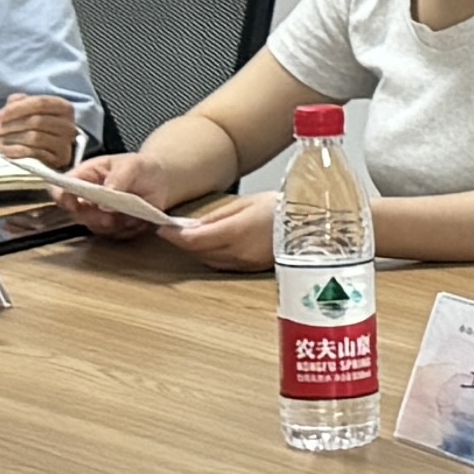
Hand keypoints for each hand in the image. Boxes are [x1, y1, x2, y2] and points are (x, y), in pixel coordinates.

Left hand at [0, 94, 80, 171]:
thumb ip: (21, 102)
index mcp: (63, 107)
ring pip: (35, 138)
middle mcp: (68, 125)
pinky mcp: (60, 159)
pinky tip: (3, 150)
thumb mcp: (32, 110)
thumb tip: (10, 104)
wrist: (54, 150)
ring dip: (11, 139)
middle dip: (11, 125)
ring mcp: (65, 143)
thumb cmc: (40, 126)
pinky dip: (15, 151)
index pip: (39, 103)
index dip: (16, 109)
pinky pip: (34, 154)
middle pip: (37, 121)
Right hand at [51, 158, 191, 231]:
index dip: (62, 196)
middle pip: (77, 214)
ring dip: (113, 225)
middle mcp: (88, 198)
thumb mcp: (131, 165)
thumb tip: (105, 197)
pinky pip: (115, 236)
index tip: (73, 202)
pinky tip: (140, 220)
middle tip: (110, 217)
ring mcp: (100, 214)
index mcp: (85, 177)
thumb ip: (117, 178)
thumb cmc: (142, 167)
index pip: (61, 188)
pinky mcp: (114, 226)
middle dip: (93, 217)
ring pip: (95, 228)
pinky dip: (128, 230)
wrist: (161, 180)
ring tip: (132, 215)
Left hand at [157, 191, 279, 267]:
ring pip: (209, 261)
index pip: (193, 239)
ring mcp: (245, 264)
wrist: (311, 225)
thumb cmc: (282, 209)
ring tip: (193, 236)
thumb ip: (216, 217)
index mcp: (236, 232)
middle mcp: (238, 253)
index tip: (162, 229)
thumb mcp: (246, 203)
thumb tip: (192, 226)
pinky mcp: (251, 270)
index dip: (174, 236)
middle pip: (198, 252)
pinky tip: (214, 245)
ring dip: (198, 250)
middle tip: (174, 230)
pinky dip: (213, 256)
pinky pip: (223, 265)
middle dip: (184, 242)